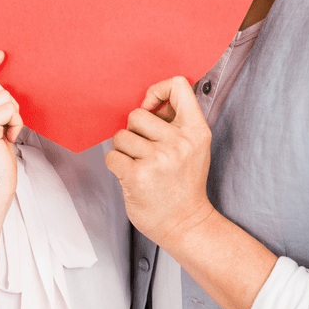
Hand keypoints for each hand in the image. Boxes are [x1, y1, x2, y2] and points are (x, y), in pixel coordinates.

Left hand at [106, 76, 214, 248]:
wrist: (186, 224)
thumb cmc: (184, 185)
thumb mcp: (194, 148)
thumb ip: (176, 123)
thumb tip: (150, 101)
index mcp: (196, 131)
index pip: (178, 85)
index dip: (158, 91)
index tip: (152, 108)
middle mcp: (179, 142)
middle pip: (137, 114)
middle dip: (134, 131)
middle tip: (145, 151)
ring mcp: (158, 159)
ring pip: (121, 136)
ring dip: (124, 150)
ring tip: (140, 166)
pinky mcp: (138, 175)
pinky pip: (112, 156)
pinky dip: (117, 165)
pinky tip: (131, 176)